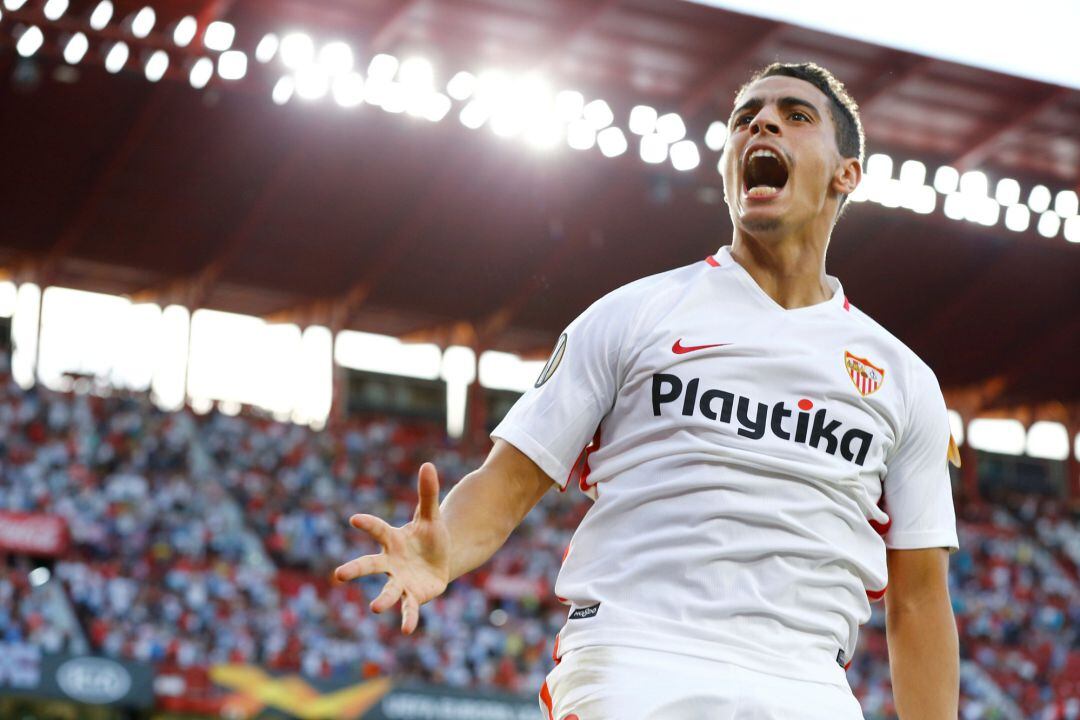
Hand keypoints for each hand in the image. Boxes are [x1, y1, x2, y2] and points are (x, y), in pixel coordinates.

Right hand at [334, 462, 450, 633]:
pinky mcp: (414, 596)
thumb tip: (428, 464)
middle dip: (355, 569)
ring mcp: (400, 580)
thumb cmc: (429, 537)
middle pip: (370, 565)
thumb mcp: (430, 515)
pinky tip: (407, 630)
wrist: (439, 560)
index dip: (367, 524)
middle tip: (338, 575)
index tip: (354, 519)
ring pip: (388, 590)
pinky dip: (408, 618)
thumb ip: (427, 493)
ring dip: (383, 599)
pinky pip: (409, 608)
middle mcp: (391, 562)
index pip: (378, 529)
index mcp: (392, 539)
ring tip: (375, 607)